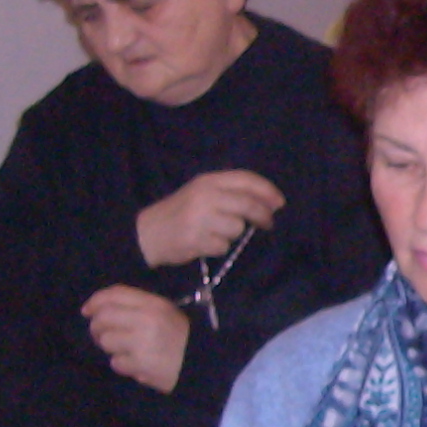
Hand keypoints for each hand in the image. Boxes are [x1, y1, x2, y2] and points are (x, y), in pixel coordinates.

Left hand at [83, 286, 192, 392]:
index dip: (96, 301)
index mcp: (154, 304)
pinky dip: (122, 365)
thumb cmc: (182, 337)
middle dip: (96, 327)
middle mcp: (146, 320)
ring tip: (126, 351)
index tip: (87, 310)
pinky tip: (136, 365)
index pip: (116, 294)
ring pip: (106, 341)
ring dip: (111, 347)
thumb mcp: (165, 312)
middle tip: (101, 334)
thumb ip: (137, 307)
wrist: (204, 365)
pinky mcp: (141, 364)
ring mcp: (142, 343)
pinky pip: (116, 363)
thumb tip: (101, 309)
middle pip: (104, 317)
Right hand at [135, 169, 284, 268]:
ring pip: (237, 228)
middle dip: (263, 216)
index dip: (267, 190)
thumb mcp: (202, 193)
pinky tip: (204, 243)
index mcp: (208, 180)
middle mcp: (205, 196)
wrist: (147, 233)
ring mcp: (200, 218)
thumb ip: (232, 193)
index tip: (279, 202)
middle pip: (248, 205)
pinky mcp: (195, 239)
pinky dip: (218, 247)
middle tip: (268, 224)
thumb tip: (270, 202)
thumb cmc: (181, 212)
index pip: (246, 179)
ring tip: (215, 232)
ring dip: (233, 234)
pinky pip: (223, 246)